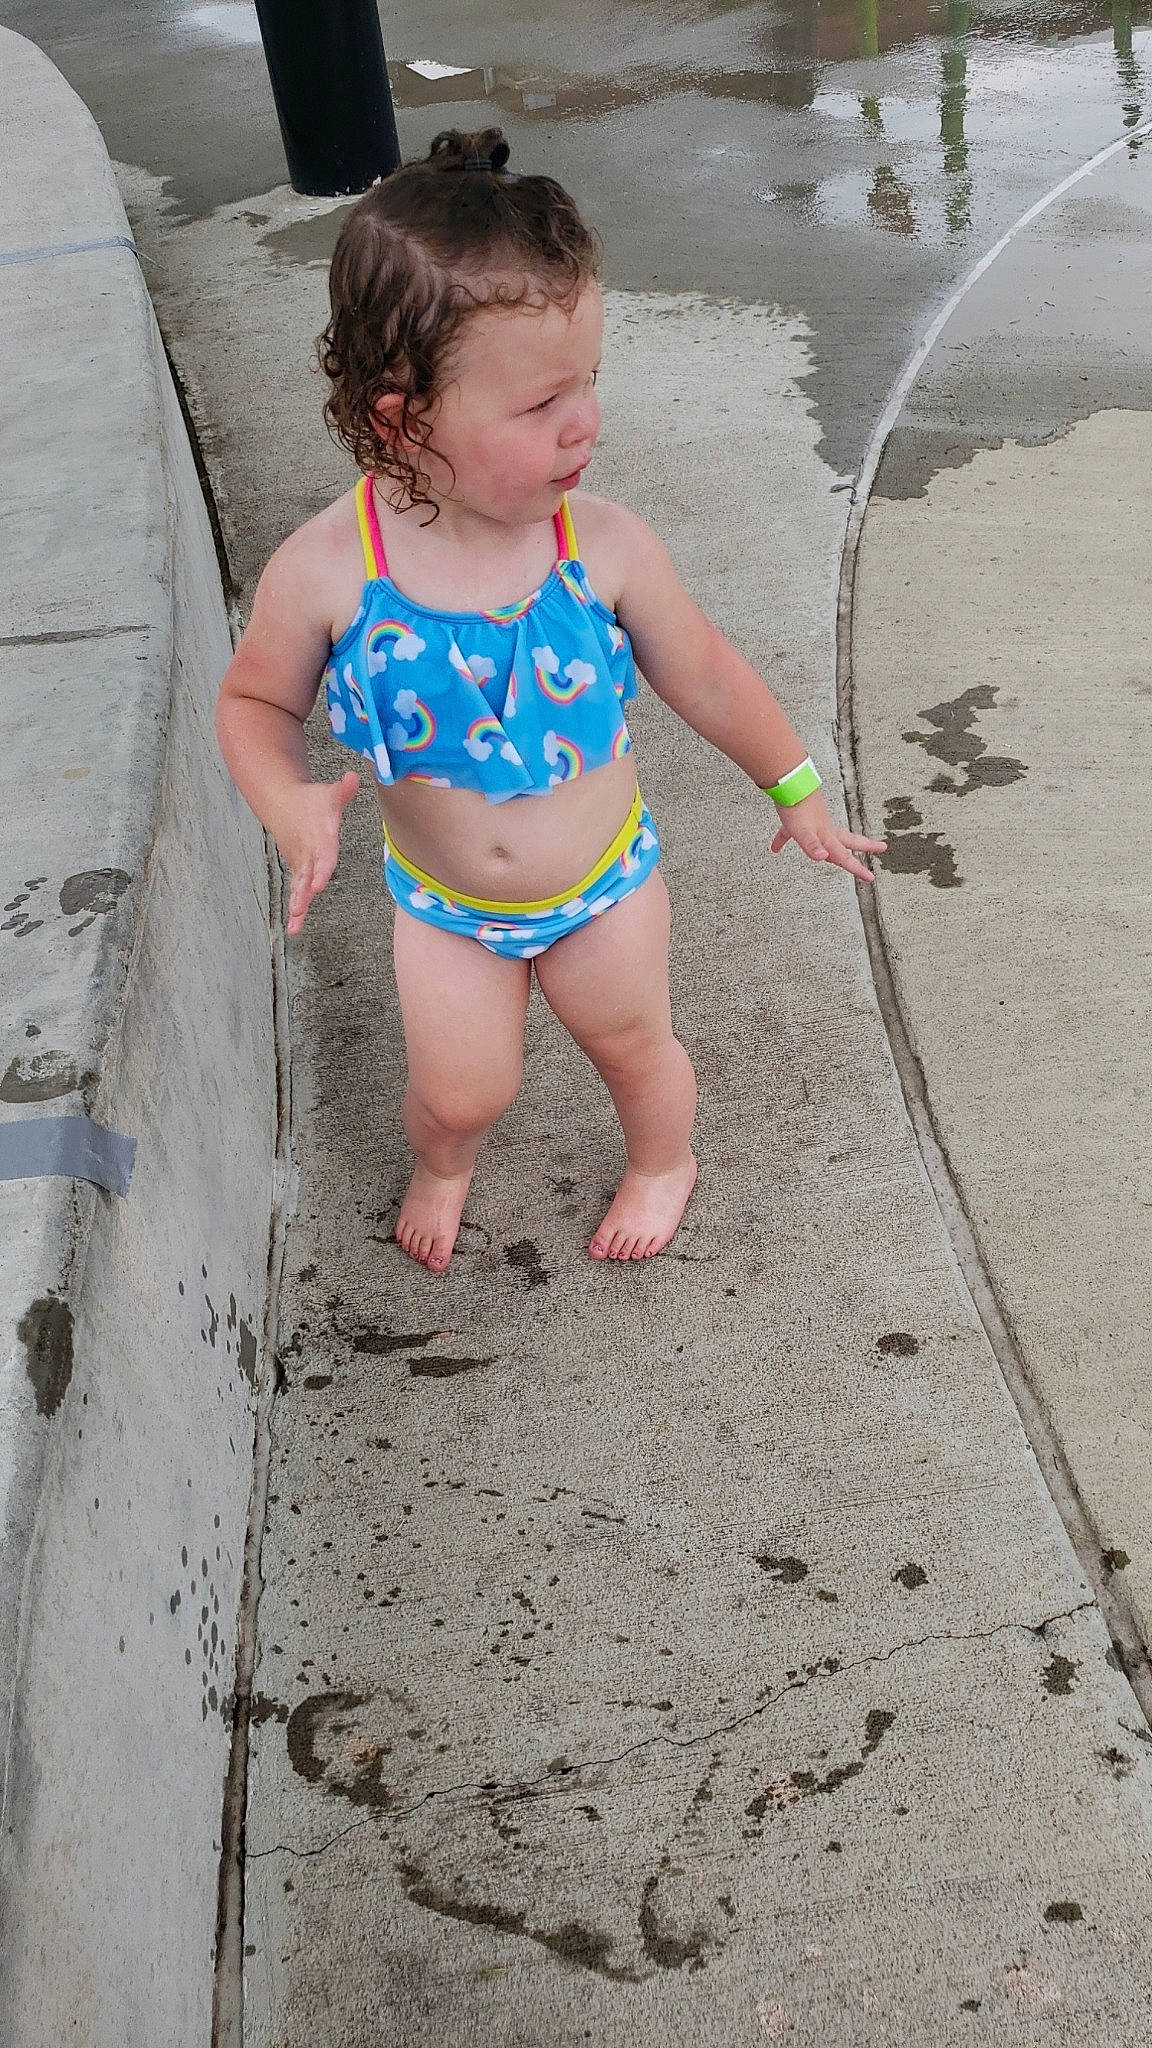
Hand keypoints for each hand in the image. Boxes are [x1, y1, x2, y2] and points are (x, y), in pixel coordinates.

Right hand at [275, 771, 360, 933]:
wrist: (280, 800)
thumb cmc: (311, 800)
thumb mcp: (329, 793)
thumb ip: (343, 790)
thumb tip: (354, 777)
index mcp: (320, 839)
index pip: (322, 856)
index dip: (320, 869)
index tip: (318, 883)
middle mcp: (308, 854)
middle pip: (307, 876)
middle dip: (305, 891)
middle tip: (301, 906)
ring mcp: (300, 863)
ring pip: (298, 887)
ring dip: (297, 905)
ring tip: (295, 924)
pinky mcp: (297, 870)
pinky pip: (296, 891)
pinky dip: (295, 909)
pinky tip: (293, 929)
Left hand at [769, 790, 885, 883]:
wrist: (789, 785)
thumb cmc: (797, 807)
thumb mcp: (803, 831)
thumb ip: (812, 846)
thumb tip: (823, 857)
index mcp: (827, 837)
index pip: (844, 857)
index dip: (857, 868)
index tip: (871, 877)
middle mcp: (824, 830)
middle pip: (848, 842)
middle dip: (865, 846)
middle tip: (881, 847)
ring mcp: (813, 824)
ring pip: (826, 838)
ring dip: (830, 848)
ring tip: (831, 856)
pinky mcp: (797, 820)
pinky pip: (793, 834)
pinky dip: (784, 840)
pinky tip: (776, 847)